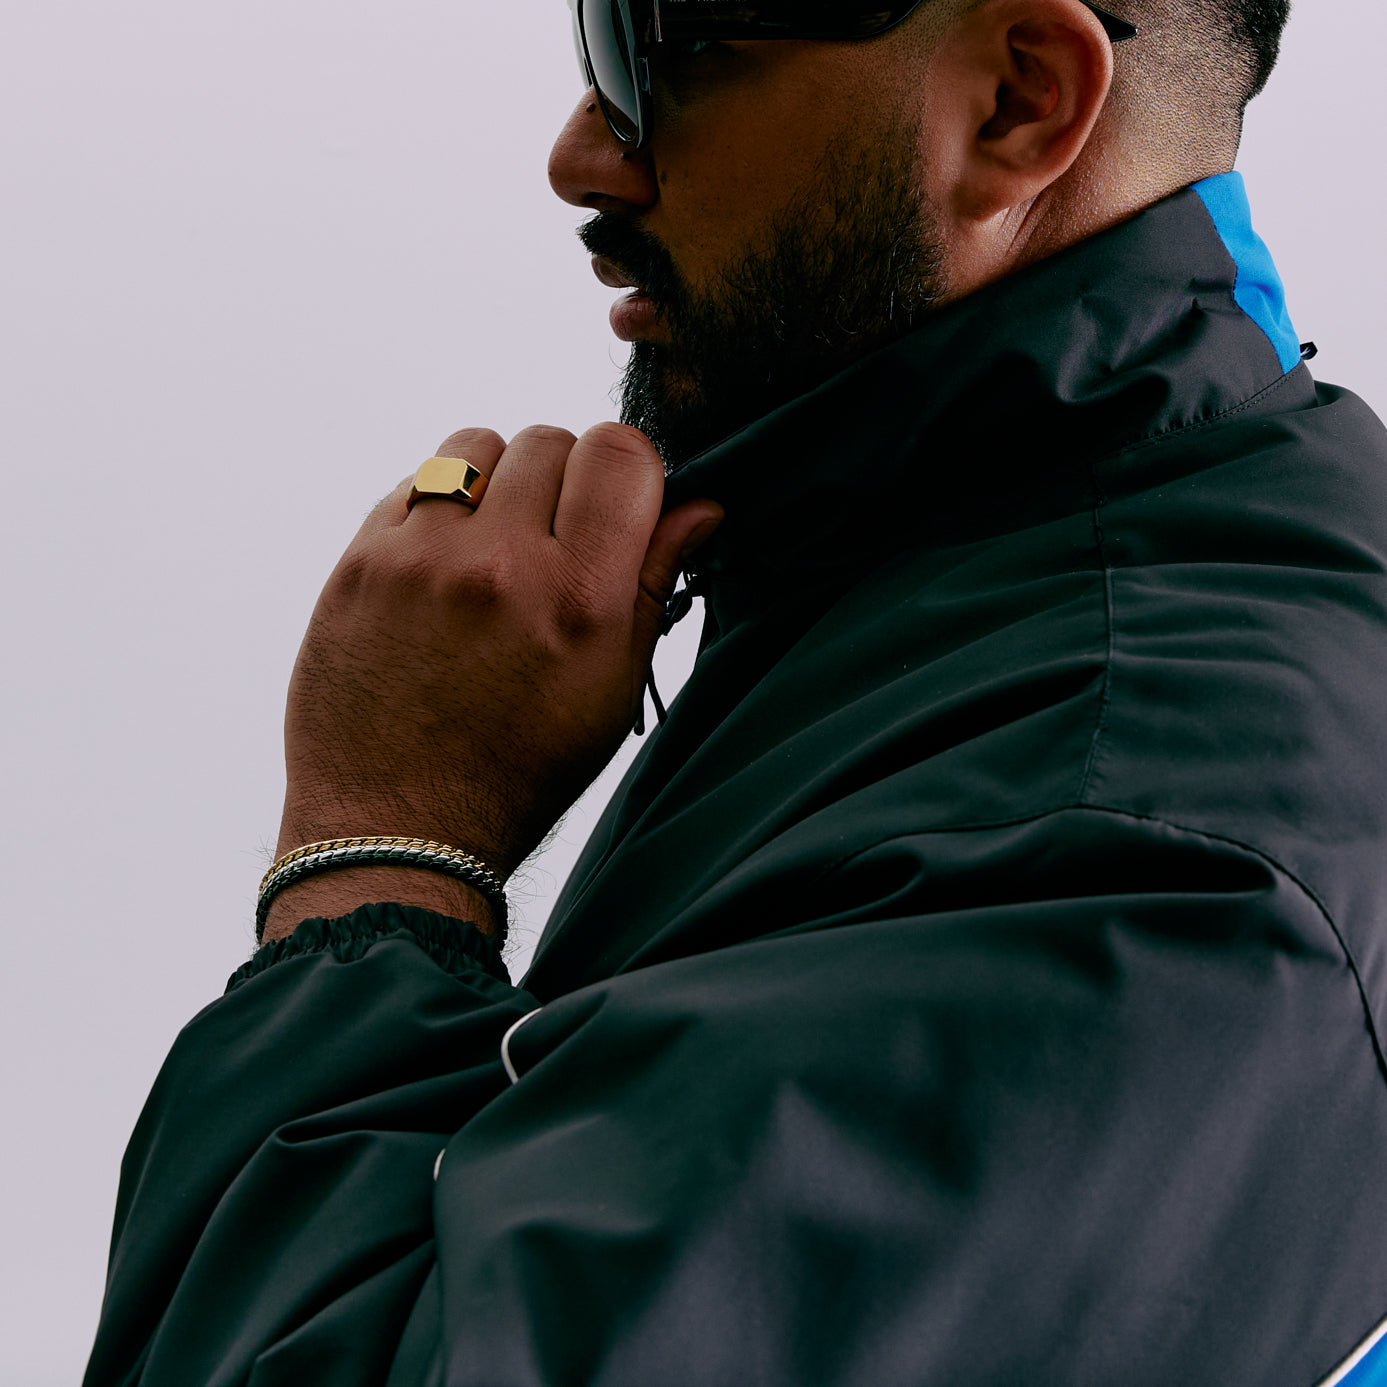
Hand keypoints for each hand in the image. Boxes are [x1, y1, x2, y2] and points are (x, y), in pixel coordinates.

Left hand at [273, 423, 720, 905]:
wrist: (397, 826)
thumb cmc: (517, 770)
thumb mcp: (610, 690)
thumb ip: (653, 584)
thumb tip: (698, 508)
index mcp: (580, 600)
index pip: (622, 454)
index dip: (630, 471)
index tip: (619, 505)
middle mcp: (503, 565)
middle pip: (552, 440)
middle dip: (565, 480)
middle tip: (556, 540)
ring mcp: (423, 558)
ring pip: (479, 445)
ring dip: (499, 481)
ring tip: (496, 545)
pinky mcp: (361, 563)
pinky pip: (415, 482)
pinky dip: (440, 508)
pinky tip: (444, 567)